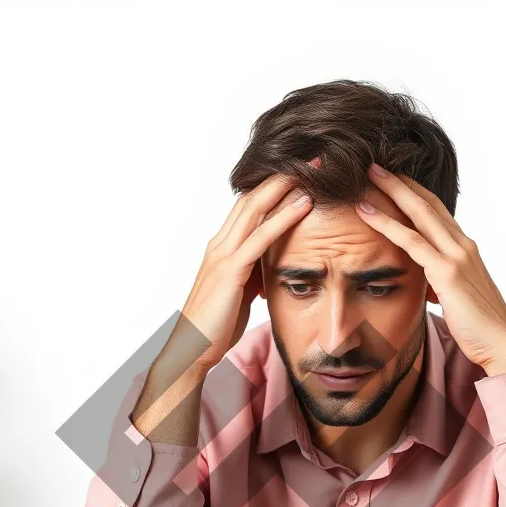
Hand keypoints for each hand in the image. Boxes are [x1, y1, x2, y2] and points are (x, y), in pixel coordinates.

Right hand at [165, 165, 315, 377]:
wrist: (192, 350)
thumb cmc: (216, 325)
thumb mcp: (240, 294)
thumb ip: (253, 275)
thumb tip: (271, 269)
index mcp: (222, 247)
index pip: (248, 205)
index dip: (273, 186)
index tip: (300, 171)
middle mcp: (220, 243)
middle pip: (252, 197)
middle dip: (282, 175)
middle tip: (311, 156)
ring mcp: (223, 255)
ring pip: (256, 208)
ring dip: (286, 186)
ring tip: (313, 168)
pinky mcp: (231, 271)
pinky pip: (260, 238)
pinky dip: (283, 218)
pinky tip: (304, 204)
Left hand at [355, 163, 505, 377]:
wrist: (501, 345)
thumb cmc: (479, 328)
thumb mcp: (456, 298)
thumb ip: (441, 283)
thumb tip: (429, 286)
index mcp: (465, 249)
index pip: (436, 211)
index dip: (413, 192)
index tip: (391, 178)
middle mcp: (462, 245)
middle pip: (426, 202)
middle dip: (399, 181)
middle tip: (373, 163)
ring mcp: (456, 256)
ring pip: (418, 213)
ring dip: (390, 191)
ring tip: (366, 175)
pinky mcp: (447, 272)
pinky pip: (411, 241)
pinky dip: (386, 224)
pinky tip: (366, 213)